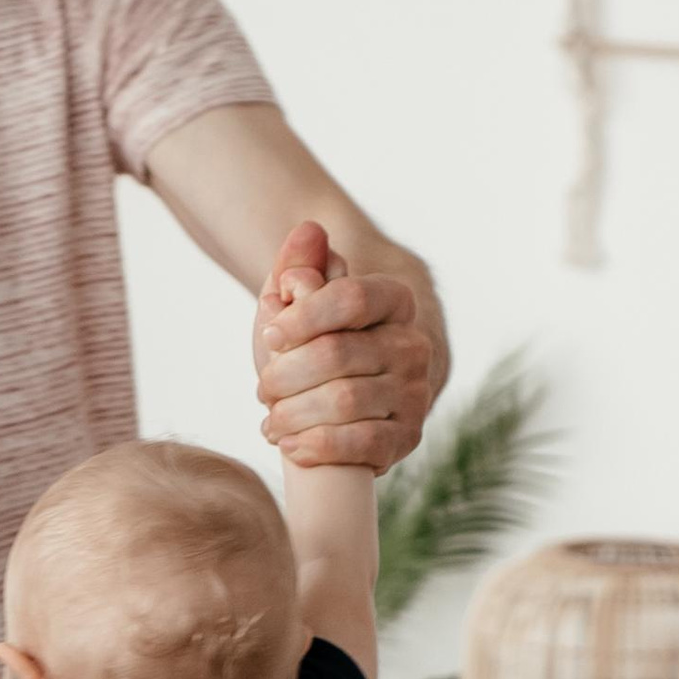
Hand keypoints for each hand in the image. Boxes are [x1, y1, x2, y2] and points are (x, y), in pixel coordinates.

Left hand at [254, 215, 435, 472]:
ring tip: (271, 421)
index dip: (304, 316)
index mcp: (393, 301)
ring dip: (293, 414)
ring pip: (343, 400)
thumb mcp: (292, 306)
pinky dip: (317, 446)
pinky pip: (362, 443)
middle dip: (286, 374)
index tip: (270, 334)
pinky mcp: (407, 437)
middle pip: (337, 352)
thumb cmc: (306, 350)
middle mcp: (413, 345)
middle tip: (263, 388)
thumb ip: (298, 269)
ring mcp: (415, 393)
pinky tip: (290, 445)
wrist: (325, 411)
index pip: (351, 297)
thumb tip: (309, 233)